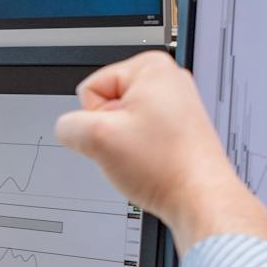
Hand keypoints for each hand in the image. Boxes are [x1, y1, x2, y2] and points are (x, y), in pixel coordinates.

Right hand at [54, 51, 266, 253]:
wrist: (199, 198)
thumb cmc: (165, 166)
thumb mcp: (96, 138)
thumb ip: (67, 125)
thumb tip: (70, 130)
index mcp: (151, 68)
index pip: (89, 89)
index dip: (95, 119)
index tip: (121, 135)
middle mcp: (168, 80)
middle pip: (105, 104)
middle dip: (110, 131)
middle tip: (134, 149)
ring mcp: (175, 104)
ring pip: (121, 122)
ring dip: (124, 144)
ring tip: (147, 156)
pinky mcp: (178, 126)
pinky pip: (139, 135)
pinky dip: (140, 151)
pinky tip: (154, 161)